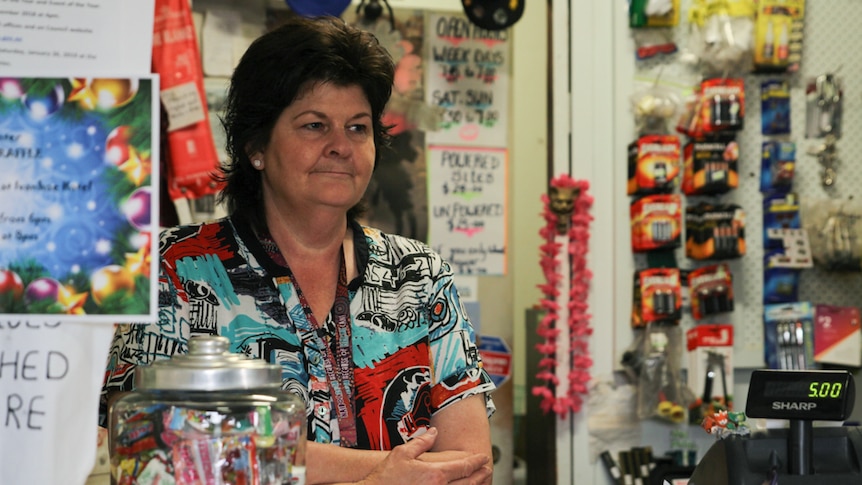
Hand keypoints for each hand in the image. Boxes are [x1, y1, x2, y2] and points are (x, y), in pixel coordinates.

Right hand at [357, 428, 491, 484]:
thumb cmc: (386, 476)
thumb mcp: (402, 453)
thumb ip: (422, 442)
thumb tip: (434, 432)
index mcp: (435, 474)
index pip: (463, 467)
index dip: (476, 461)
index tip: (483, 457)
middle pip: (468, 482)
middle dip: (480, 475)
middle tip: (488, 468)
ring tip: (481, 480)